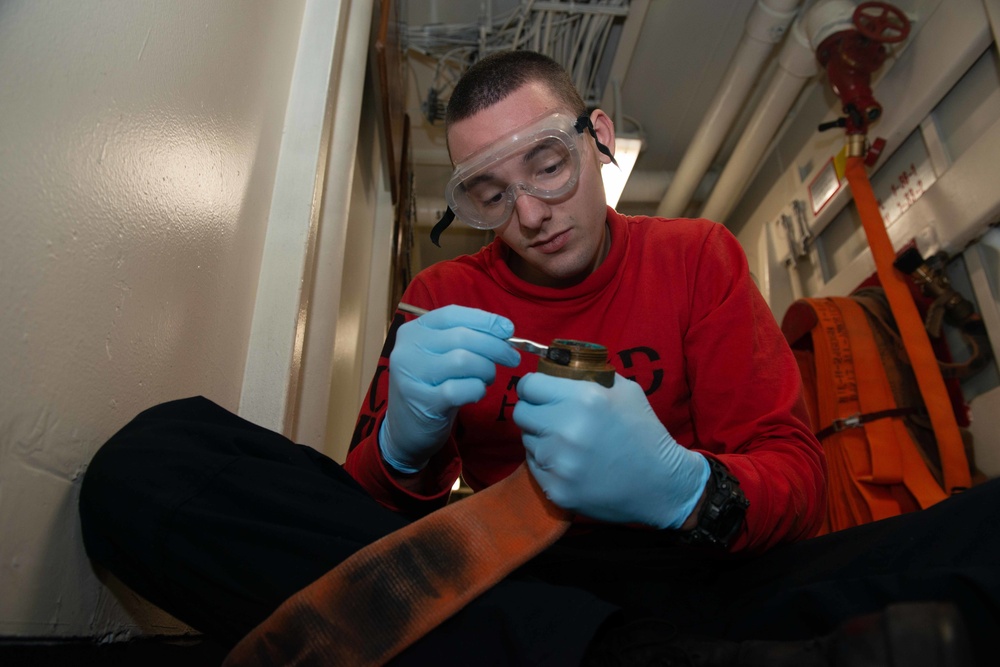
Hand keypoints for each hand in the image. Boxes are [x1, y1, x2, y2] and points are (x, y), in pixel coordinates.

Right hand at [380, 305, 520, 472]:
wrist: (405, 428)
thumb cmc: (431, 386)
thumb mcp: (439, 356)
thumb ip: (464, 339)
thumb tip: (504, 330)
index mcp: (412, 331)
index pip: (452, 314)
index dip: (484, 320)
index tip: (508, 329)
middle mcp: (408, 349)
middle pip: (462, 337)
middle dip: (495, 346)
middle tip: (512, 358)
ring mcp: (412, 376)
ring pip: (463, 361)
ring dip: (486, 370)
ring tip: (488, 378)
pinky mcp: (422, 402)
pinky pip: (461, 389)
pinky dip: (477, 389)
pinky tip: (477, 392)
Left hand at [513, 372, 709, 527]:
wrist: (661, 484)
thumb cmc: (644, 433)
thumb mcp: (625, 391)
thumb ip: (590, 376)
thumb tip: (559, 368)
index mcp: (584, 399)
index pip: (529, 385)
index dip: (533, 387)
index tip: (539, 392)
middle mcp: (566, 429)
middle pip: (521, 413)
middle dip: (534, 411)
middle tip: (550, 417)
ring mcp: (559, 463)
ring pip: (526, 440)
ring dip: (541, 438)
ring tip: (566, 442)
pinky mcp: (556, 489)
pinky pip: (534, 466)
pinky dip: (546, 463)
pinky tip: (570, 463)